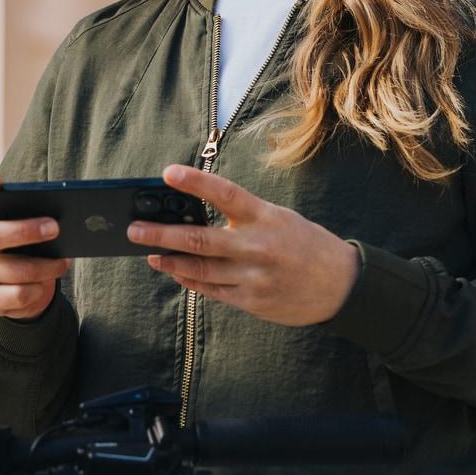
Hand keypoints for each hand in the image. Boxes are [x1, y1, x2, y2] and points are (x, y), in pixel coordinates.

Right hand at [0, 170, 70, 319]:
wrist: (17, 288)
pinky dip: (38, 290)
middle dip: (26, 231)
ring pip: (12, 270)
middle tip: (55, 228)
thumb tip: (65, 220)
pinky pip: (17, 294)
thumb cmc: (27, 246)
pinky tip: (46, 285)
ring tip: (64, 262)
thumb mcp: (28, 227)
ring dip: (44, 267)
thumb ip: (37, 217)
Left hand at [130, 164, 360, 327]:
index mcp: (266, 218)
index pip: (224, 194)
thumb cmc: (306, 245)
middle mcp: (258, 247)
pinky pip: (212, 291)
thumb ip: (243, 218)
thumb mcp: (279, 219)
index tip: (167, 173)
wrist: (341, 286)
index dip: (194, 182)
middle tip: (134, 230)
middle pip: (200, 240)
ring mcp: (253, 277)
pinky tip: (176, 272)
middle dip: (161, 235)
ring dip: (170, 262)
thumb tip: (196, 217)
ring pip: (200, 270)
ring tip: (150, 254)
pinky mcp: (251, 301)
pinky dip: (191, 280)